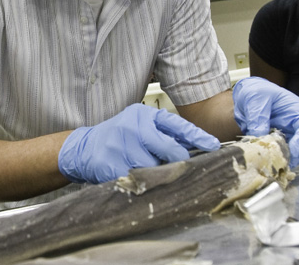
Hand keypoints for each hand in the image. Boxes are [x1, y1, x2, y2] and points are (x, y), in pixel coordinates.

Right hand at [59, 103, 219, 183]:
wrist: (85, 147)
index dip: (197, 137)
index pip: (177, 125)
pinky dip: (141, 183)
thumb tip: (195, 147)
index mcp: (144, 116)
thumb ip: (164, 133)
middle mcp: (134, 127)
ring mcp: (121, 146)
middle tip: (178, 168)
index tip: (214, 146)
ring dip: (157, 174)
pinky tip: (136, 177)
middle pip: (170, 150)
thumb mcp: (140, 125)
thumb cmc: (120, 135)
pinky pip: (138, 180)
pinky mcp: (112, 164)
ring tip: (149, 170)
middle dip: (178, 162)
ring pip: (155, 168)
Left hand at [232, 77, 298, 167]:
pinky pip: (276, 155)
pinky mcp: (274, 143)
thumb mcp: (256, 98)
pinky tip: (260, 161)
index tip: (292, 152)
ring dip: (279, 161)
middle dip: (291, 157)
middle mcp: (295, 127)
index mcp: (298, 112)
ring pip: (290, 155)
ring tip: (266, 163)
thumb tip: (259, 137)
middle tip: (276, 162)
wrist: (246, 93)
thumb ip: (258, 117)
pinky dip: (270, 160)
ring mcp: (286, 136)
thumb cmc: (257, 90)